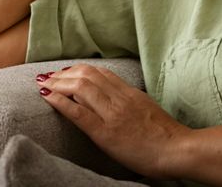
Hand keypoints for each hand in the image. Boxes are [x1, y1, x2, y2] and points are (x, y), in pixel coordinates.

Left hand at [35, 64, 190, 178]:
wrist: (177, 150)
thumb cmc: (166, 136)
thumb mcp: (147, 110)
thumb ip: (131, 101)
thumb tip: (116, 98)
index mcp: (130, 93)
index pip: (100, 73)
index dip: (79, 70)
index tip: (65, 72)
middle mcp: (120, 98)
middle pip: (87, 75)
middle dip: (64, 74)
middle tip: (49, 76)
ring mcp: (113, 114)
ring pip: (80, 87)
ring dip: (58, 83)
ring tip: (44, 84)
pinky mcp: (106, 132)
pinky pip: (78, 112)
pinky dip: (60, 101)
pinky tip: (47, 96)